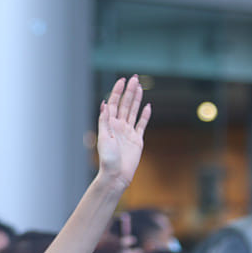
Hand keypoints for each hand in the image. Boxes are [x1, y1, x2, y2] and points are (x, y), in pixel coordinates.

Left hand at [96, 75, 150, 190]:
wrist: (116, 174)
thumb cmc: (107, 159)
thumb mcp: (104, 138)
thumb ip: (105, 121)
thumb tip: (104, 104)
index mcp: (109, 124)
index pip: (114, 103)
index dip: (117, 92)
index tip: (122, 80)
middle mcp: (119, 126)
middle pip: (125, 104)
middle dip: (129, 91)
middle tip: (135, 78)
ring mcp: (128, 132)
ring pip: (133, 111)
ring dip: (136, 99)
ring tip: (140, 87)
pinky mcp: (137, 140)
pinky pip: (142, 124)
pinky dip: (145, 115)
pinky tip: (147, 106)